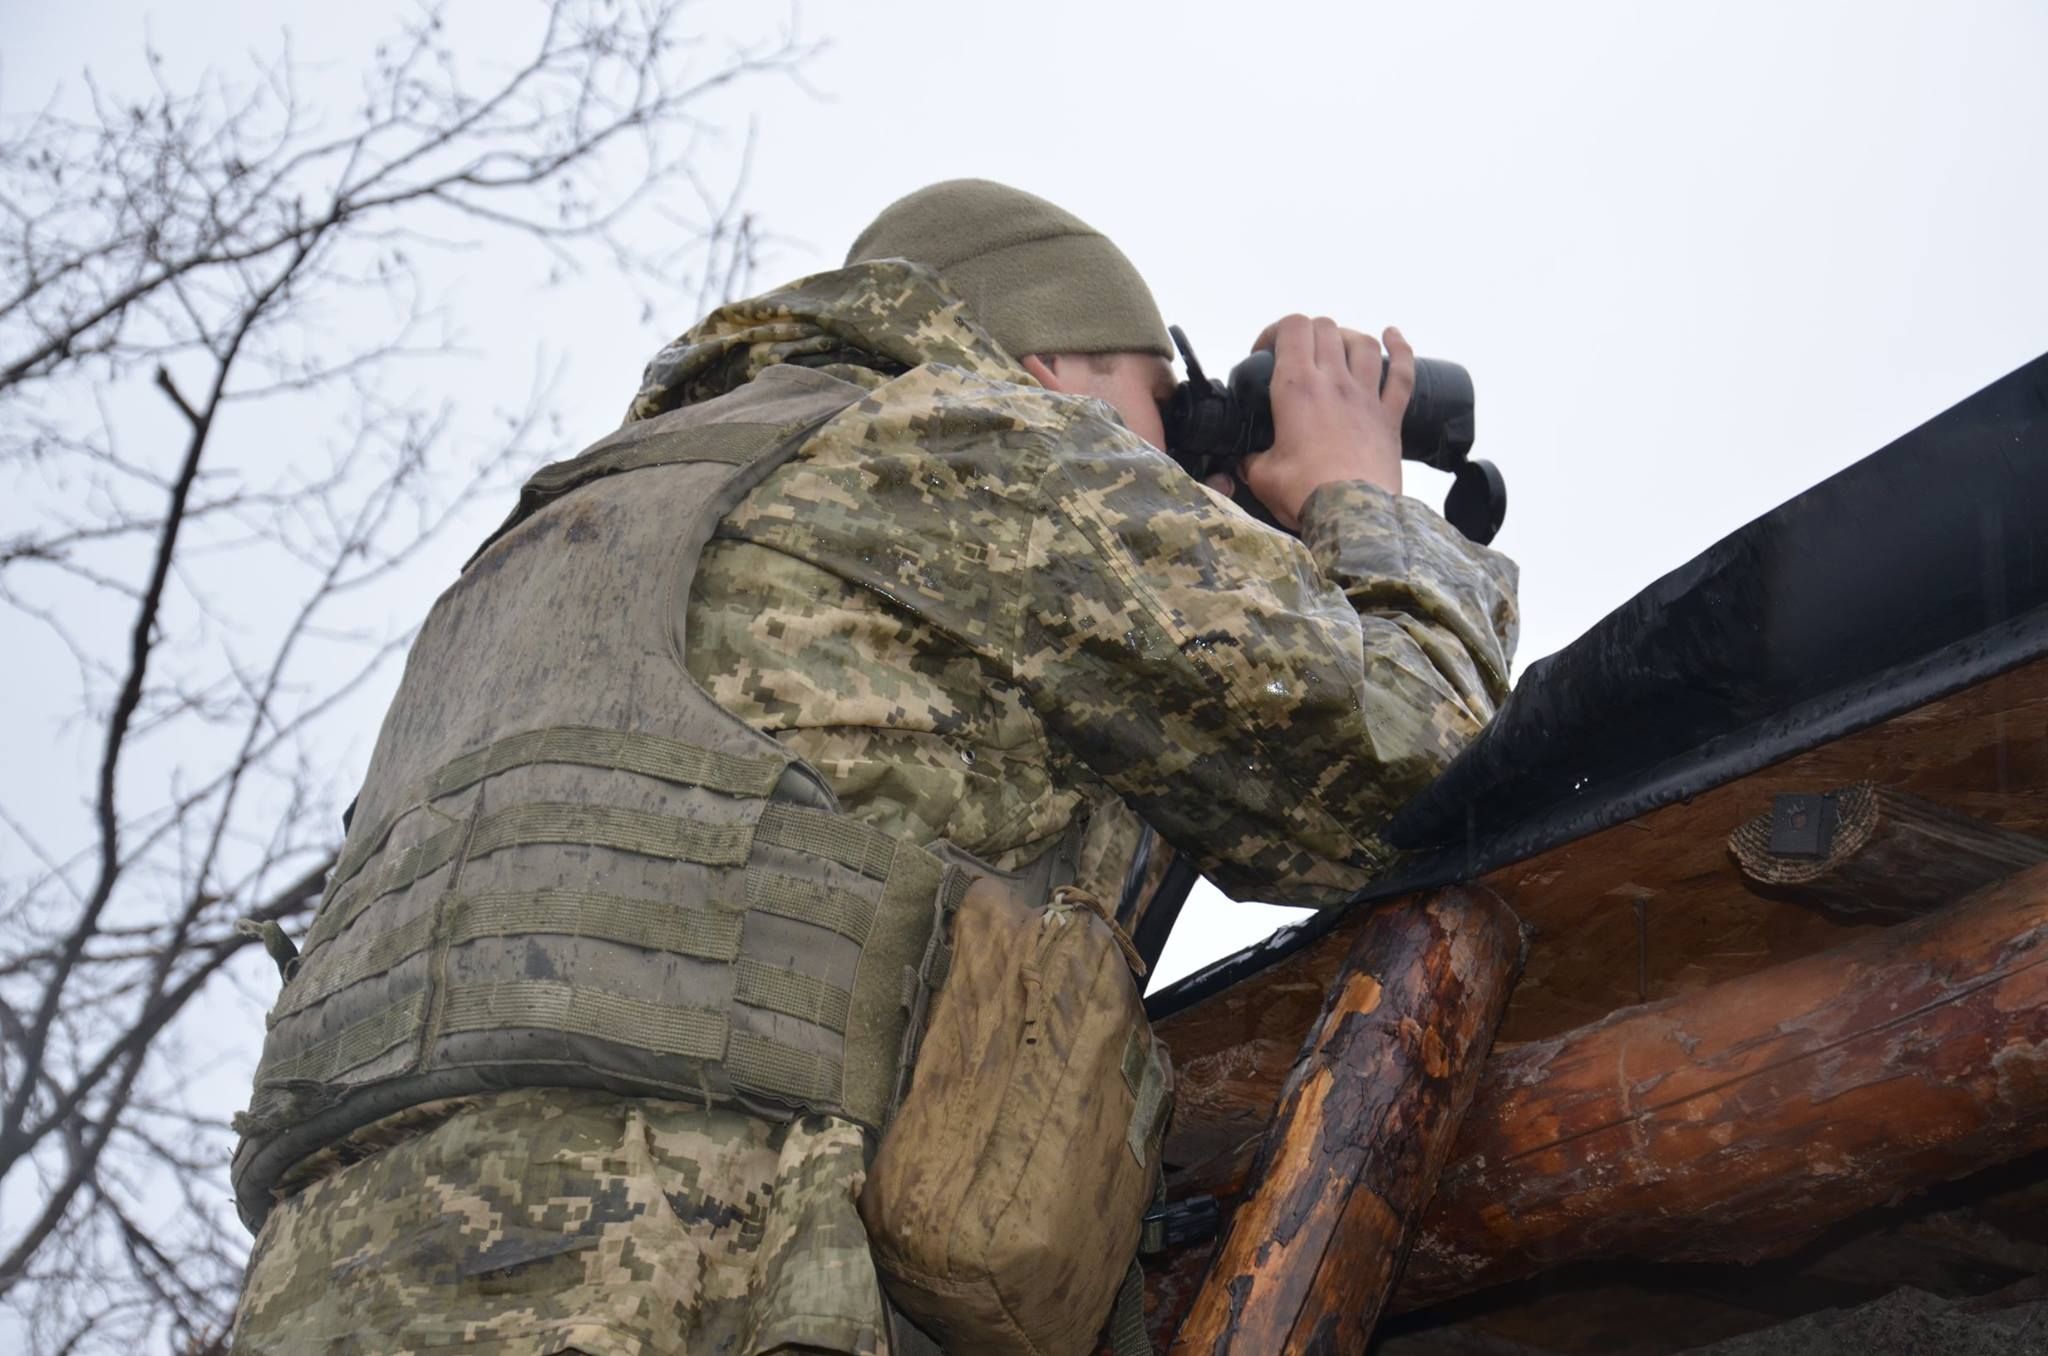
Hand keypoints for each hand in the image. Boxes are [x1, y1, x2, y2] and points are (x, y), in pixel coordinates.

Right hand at [1232, 315, 1410, 530]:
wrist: (1353, 516)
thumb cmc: (1305, 493)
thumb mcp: (1261, 476)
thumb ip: (1250, 460)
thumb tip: (1245, 460)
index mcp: (1297, 388)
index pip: (1291, 328)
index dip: (1275, 331)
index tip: (1263, 354)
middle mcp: (1334, 382)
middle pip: (1325, 328)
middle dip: (1305, 333)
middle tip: (1294, 355)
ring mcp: (1366, 396)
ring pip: (1362, 343)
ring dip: (1345, 337)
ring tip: (1334, 346)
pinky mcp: (1390, 416)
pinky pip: (1401, 372)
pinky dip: (1399, 348)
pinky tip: (1393, 336)